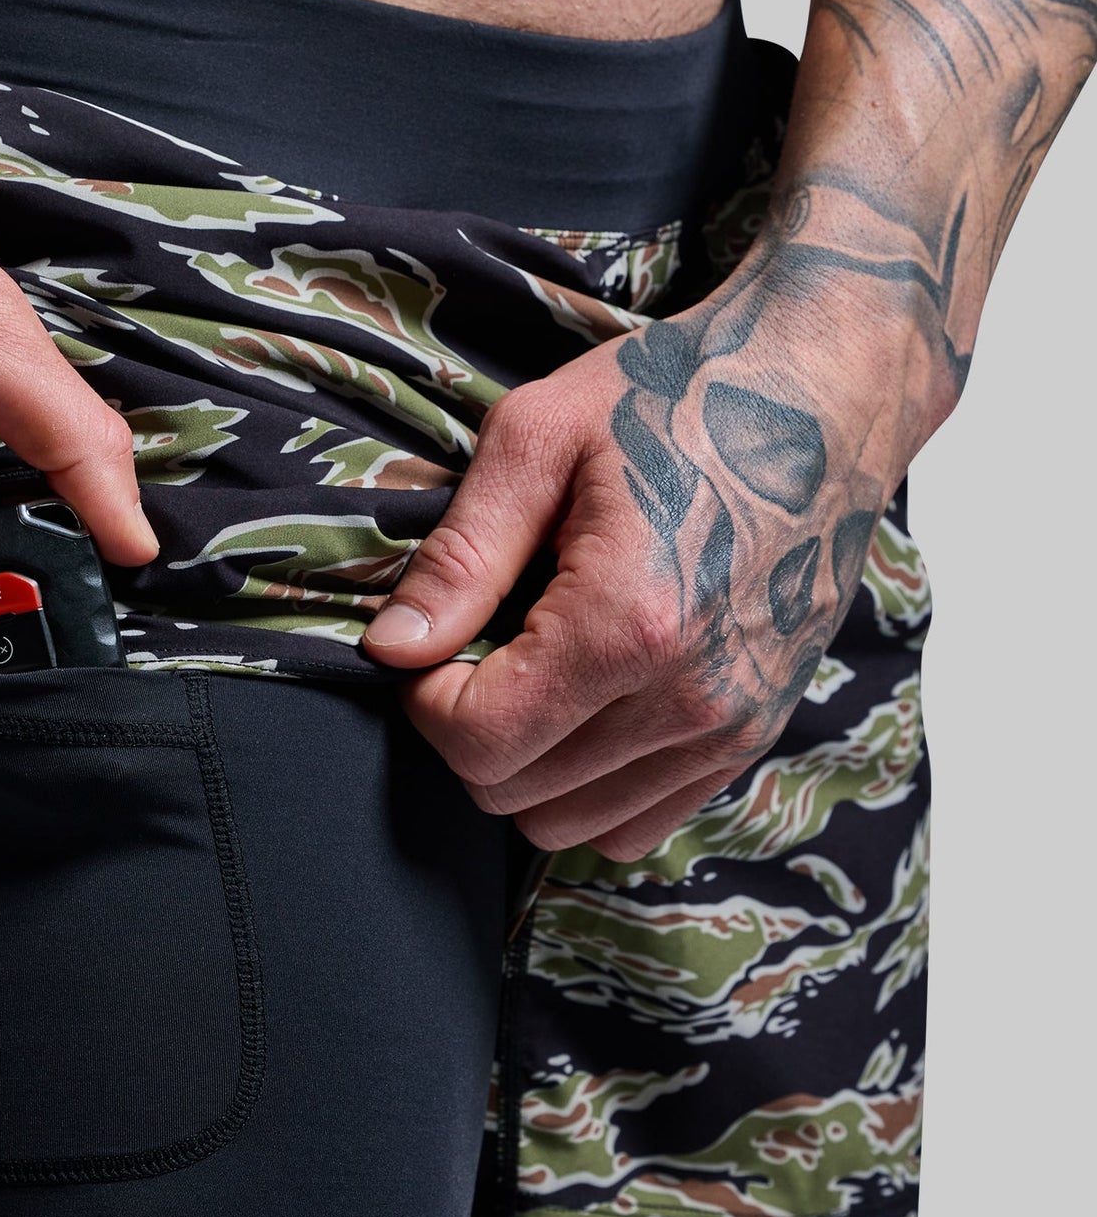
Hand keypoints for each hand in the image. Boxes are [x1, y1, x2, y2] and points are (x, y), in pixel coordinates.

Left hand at [362, 244, 948, 859]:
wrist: (824, 391)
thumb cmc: (676, 396)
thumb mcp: (536, 441)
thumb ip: (459, 558)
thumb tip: (391, 650)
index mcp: (629, 622)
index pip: (480, 742)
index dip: (425, 702)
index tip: (430, 645)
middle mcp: (691, 697)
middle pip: (513, 792)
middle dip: (466, 730)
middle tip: (476, 649)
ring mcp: (732, 728)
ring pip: (567, 823)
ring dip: (523, 764)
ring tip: (531, 672)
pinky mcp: (753, 738)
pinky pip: (634, 824)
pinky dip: (585, 787)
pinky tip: (581, 706)